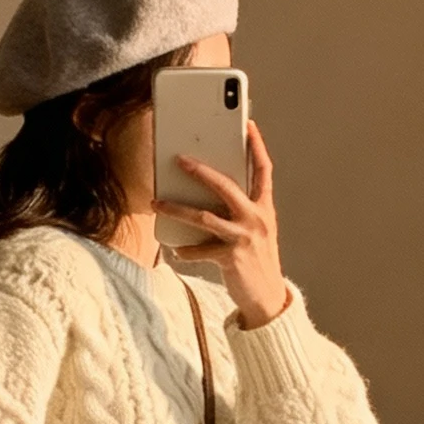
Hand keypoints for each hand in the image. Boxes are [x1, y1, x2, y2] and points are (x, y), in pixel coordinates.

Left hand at [153, 119, 289, 329]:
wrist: (267, 298)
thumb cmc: (257, 260)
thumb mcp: (256, 230)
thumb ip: (241, 209)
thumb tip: (210, 189)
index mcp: (264, 208)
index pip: (263, 170)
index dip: (257, 146)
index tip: (247, 125)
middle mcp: (256, 219)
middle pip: (226, 186)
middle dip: (201, 171)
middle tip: (179, 159)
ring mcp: (243, 238)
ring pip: (204, 216)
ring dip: (176, 208)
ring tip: (157, 202)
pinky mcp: (231, 258)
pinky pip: (200, 250)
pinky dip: (185, 250)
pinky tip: (175, 250)